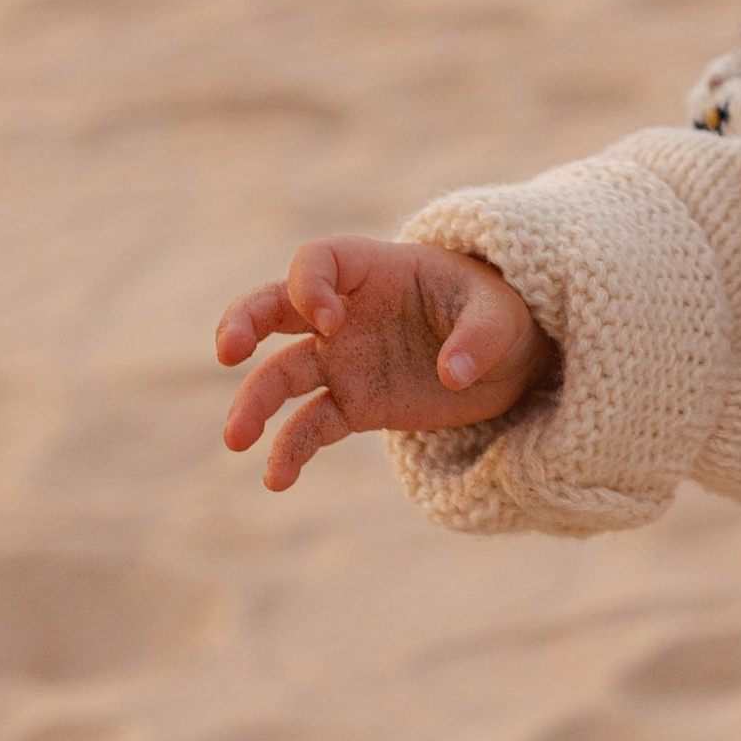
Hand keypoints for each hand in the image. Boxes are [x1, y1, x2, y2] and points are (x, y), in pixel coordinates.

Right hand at [215, 236, 553, 491]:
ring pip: (281, 375)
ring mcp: (344, 360)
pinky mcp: (354, 405)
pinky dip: (289, 451)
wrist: (512, 358)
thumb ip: (479, 337)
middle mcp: (346, 313)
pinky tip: (277, 479)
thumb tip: (452, 374)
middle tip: (228, 350)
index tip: (329, 319)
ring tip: (236, 439)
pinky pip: (310, 426)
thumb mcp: (503, 314)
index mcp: (375, 271)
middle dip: (242, 322)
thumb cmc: (503, 313)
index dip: (312, 286)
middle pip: (274, 307)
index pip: (318, 261)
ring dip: (253, 403)